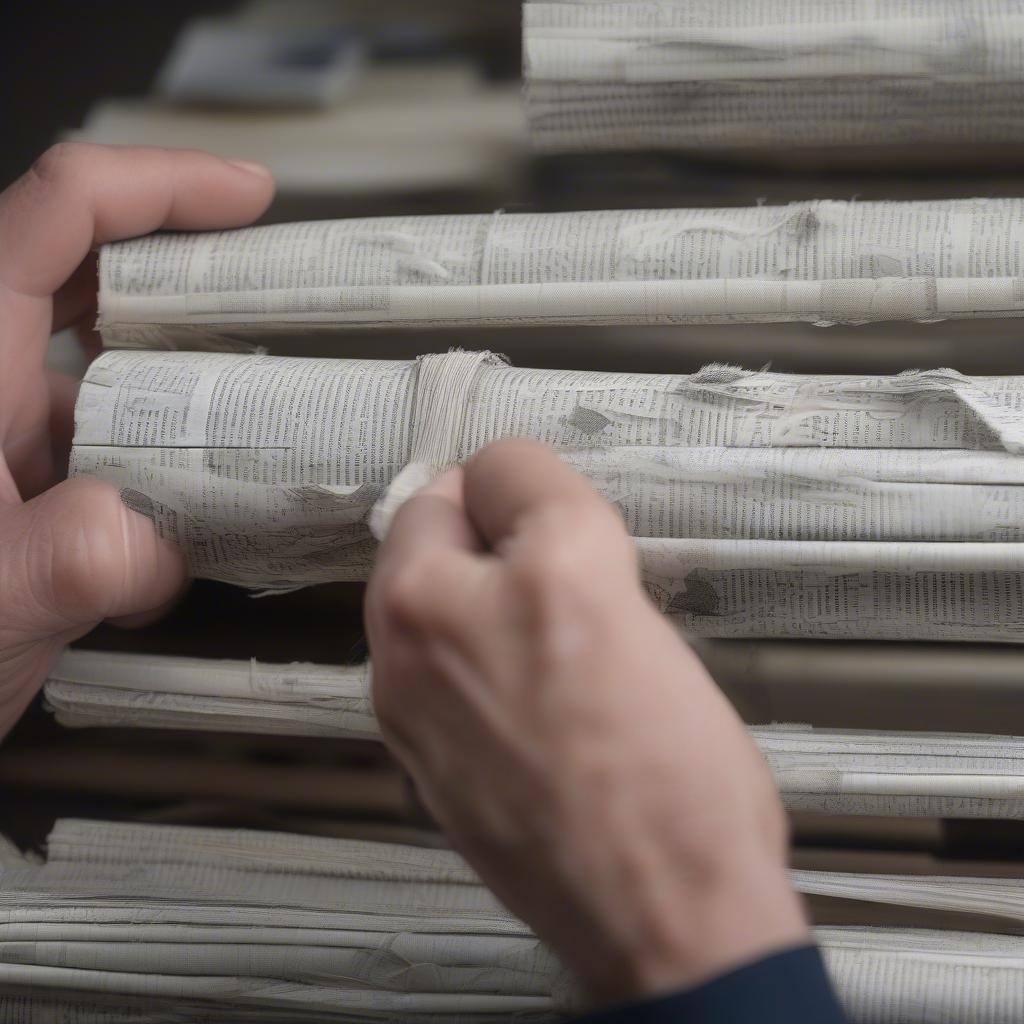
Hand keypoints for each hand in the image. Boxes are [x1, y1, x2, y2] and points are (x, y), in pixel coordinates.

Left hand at [0, 143, 273, 739]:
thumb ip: (82, 556)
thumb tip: (174, 541)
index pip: (60, 213)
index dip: (162, 184)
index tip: (252, 197)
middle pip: (93, 275)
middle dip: (191, 281)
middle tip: (278, 306)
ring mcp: (2, 436)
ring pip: (112, 374)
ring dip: (187, 399)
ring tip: (257, 438)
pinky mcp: (21, 486)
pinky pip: (111, 449)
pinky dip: (163, 475)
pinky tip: (191, 534)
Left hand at [366, 439, 808, 1007]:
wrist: (662, 917)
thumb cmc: (679, 775)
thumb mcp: (638, 612)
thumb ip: (564, 534)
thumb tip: (521, 512)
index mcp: (516, 580)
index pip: (495, 467)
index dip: (533, 480)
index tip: (555, 508)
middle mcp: (435, 628)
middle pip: (426, 522)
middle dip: (477, 523)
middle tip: (543, 559)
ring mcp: (404, 696)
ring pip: (414, 590)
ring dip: (458, 585)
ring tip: (536, 629)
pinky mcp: (405, 751)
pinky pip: (417, 658)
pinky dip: (452, 647)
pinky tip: (514, 688)